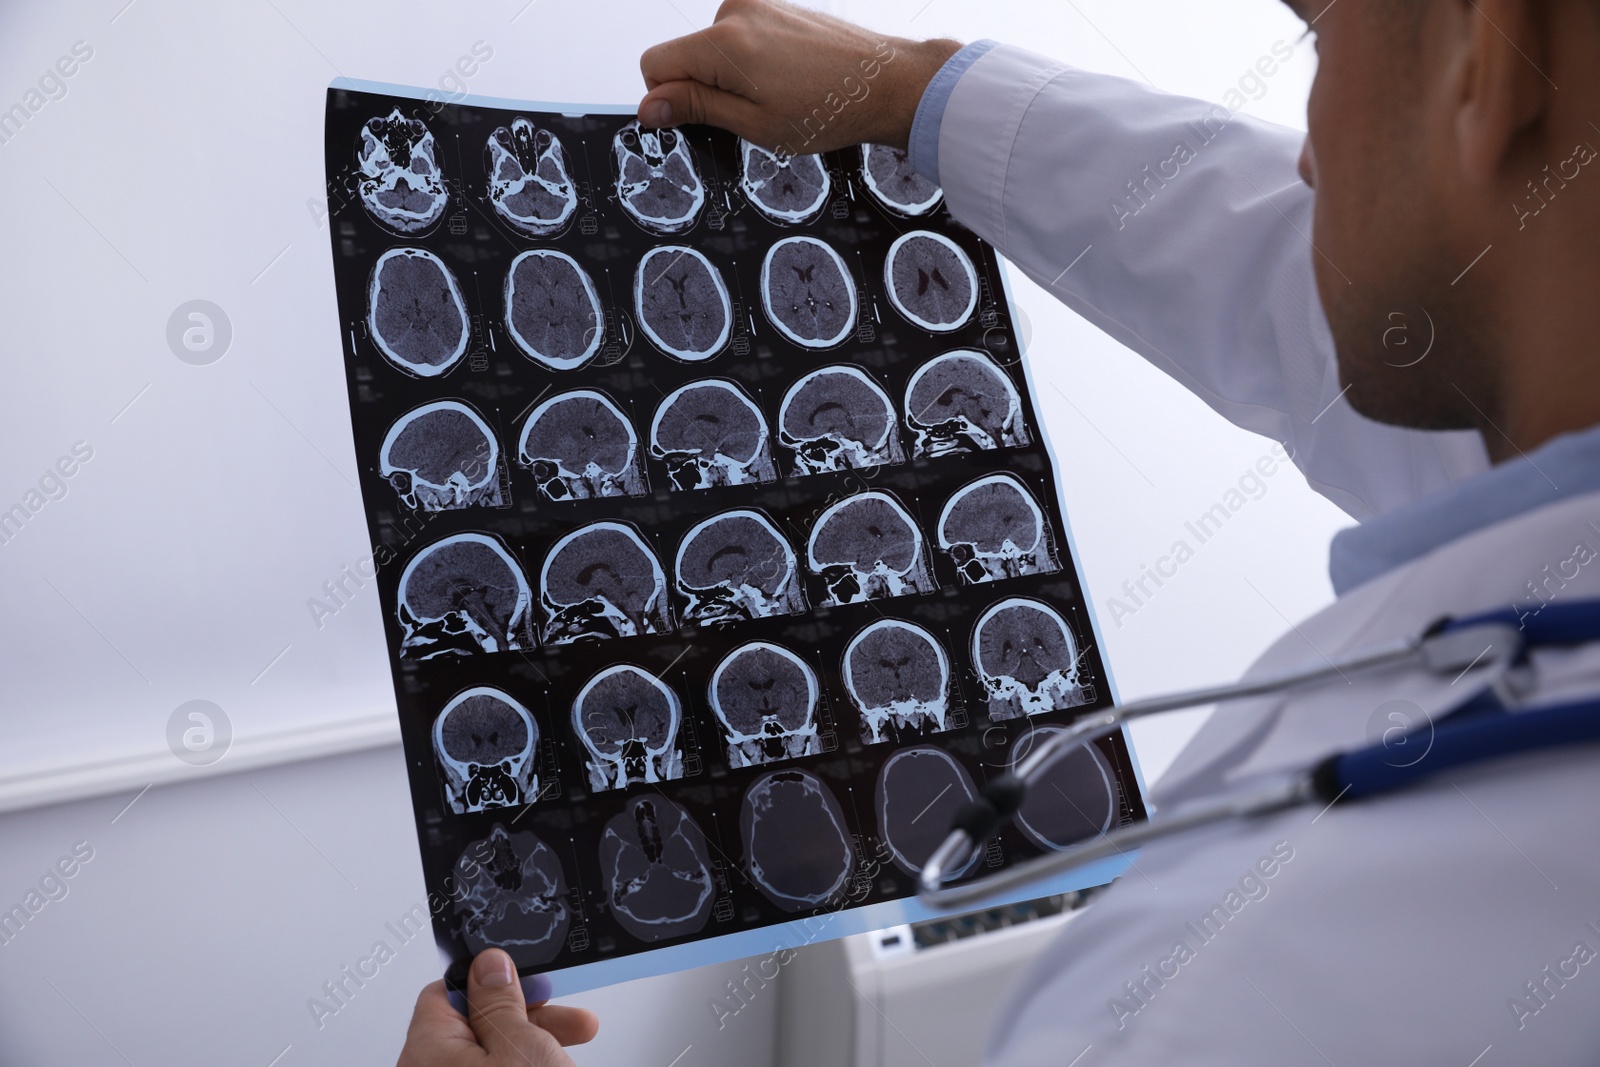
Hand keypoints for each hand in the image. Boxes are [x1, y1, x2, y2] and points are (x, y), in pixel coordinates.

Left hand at [396, 949, 598, 1066]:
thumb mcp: (520, 1045)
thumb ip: (502, 1001)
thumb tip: (490, 964)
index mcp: (427, 1050)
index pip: (446, 992)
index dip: (489, 977)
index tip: (523, 972)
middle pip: (476, 1022)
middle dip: (528, 1011)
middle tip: (564, 1009)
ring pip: (491, 1052)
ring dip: (537, 1039)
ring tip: (578, 1035)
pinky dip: (527, 1063)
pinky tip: (558, 1060)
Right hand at [637, 0, 961, 153]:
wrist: (886, 84)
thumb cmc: (830, 109)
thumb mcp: (754, 125)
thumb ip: (695, 109)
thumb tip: (649, 105)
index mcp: (724, 43)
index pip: (654, 65)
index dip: (669, 99)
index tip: (700, 120)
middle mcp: (736, 13)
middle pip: (685, 55)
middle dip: (706, 88)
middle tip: (753, 113)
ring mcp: (758, 5)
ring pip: (714, 50)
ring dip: (734, 77)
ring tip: (780, 96)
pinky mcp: (775, 6)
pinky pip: (741, 37)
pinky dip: (754, 62)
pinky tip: (789, 80)